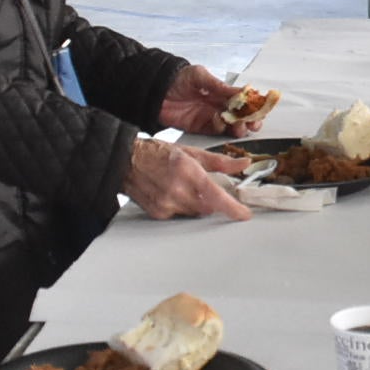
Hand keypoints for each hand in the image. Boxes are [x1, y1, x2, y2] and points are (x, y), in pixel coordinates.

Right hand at [121, 135, 252, 220]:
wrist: (125, 160)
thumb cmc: (156, 153)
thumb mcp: (191, 152)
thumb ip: (220, 162)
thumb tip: (242, 164)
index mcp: (188, 171)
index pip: (216, 196)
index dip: (233, 208)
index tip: (244, 214)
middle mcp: (176, 189)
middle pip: (208, 207)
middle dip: (210, 200)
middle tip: (202, 187)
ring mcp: (166, 203)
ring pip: (194, 213)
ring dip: (196, 204)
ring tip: (182, 187)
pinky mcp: (158, 213)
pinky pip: (179, 216)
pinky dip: (181, 207)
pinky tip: (170, 193)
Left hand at [156, 62, 256, 135]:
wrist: (154, 90)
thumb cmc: (177, 78)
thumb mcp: (199, 76)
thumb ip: (219, 86)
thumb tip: (241, 91)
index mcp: (221, 92)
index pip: (243, 100)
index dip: (253, 105)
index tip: (259, 109)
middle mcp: (218, 105)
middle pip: (241, 116)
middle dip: (250, 120)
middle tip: (253, 123)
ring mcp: (210, 117)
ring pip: (231, 126)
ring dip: (238, 128)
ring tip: (240, 127)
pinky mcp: (200, 127)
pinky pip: (215, 131)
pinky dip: (221, 130)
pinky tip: (222, 125)